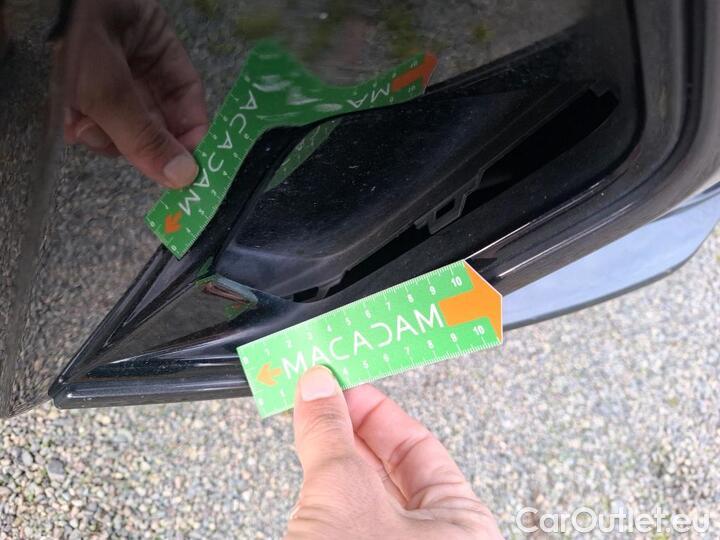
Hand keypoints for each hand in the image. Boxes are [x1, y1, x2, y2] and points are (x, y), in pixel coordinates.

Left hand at [60, 0, 207, 187]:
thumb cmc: (67, 35)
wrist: (11, 14)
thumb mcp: (109, 87)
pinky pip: (94, 121)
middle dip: (138, 137)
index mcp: (154, 42)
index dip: (189, 132)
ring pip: (123, 124)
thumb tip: (183, 176)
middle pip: (154, 117)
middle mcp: (134, 59)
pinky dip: (83, 126)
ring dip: (105, 134)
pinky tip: (69, 120)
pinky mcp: (76, 89)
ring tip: (81, 123)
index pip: (187, 96)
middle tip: (128, 151)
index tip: (184, 166)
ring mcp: (104, 74)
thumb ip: (144, 135)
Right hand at [287, 366, 501, 538]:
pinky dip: (320, 492)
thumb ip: (329, 436)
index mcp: (460, 525)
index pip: (419, 444)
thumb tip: (317, 389)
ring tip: (303, 421)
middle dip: (346, 429)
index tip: (344, 382)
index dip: (376, 407)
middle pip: (386, 466)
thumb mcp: (344, 497)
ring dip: (328, 458)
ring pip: (360, 493)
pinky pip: (341, 518)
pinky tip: (302, 472)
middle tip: (317, 395)